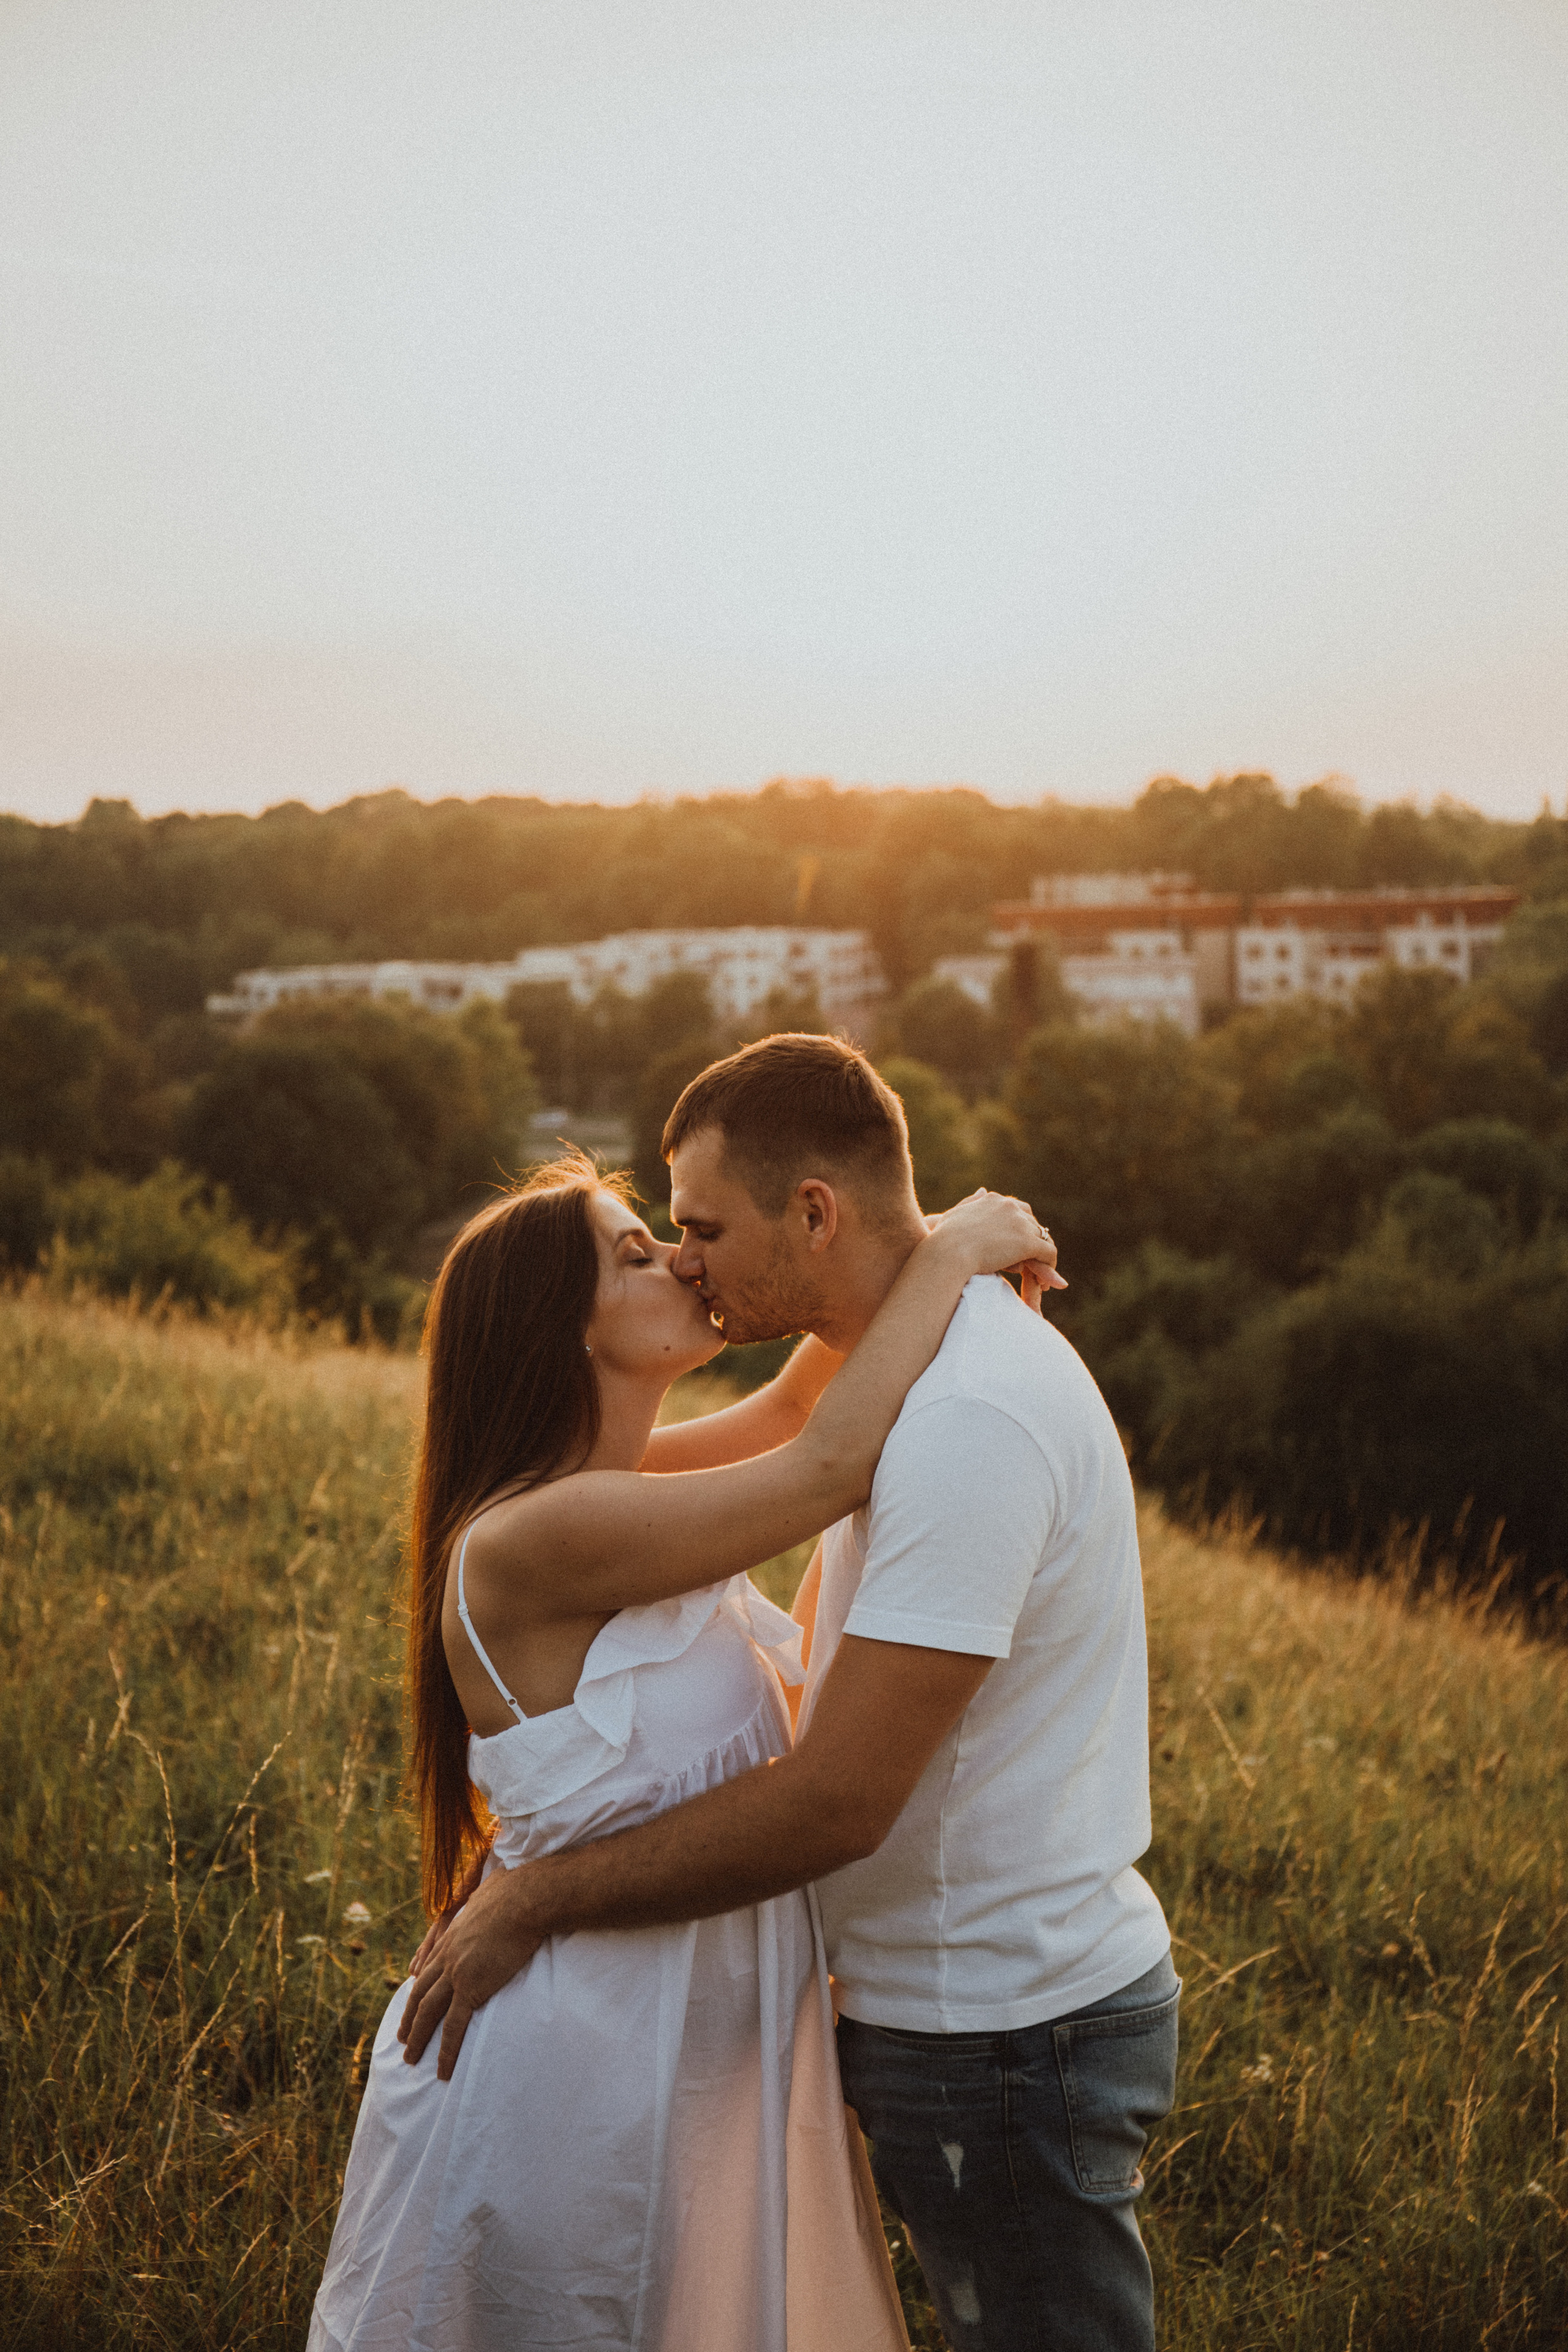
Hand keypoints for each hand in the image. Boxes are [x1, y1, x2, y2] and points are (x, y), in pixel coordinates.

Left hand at [396, 1861, 547, 2079]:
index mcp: (452, 1935)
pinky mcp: (471, 1988)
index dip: (418, 1986)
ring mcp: (456, 1972)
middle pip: (420, 1992)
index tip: (412, 2001)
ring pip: (427, 2012)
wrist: (526, 1897)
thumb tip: (501, 1882)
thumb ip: (490, 1894)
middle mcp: (447, 1955)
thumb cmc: (518, 1888)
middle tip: (403, 2038)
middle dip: (409, 2017)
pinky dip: (446, 2051)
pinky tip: (442, 2069)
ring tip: (410, 2058)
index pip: (429, 1966)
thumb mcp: (494, 1888)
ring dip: (417, 2038)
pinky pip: (454, 2026)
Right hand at [927, 1189, 1065, 1306]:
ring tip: (1040, 1274)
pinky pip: (1049, 1252)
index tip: (1017, 1244)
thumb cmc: (943, 1239)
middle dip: (1033, 1241)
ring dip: (1042, 1255)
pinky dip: (1049, 1265)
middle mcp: (1009, 1206)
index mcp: (993, 1199)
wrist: (947, 1252)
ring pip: (1043, 1237)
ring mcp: (1020, 1223)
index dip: (1020, 1227)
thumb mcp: (955, 1214)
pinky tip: (1042, 1281)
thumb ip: (971, 1202)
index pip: (1017, 1209)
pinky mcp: (1027, 1242)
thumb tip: (983, 1191)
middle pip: (1032, 1222)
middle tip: (1032, 1261)